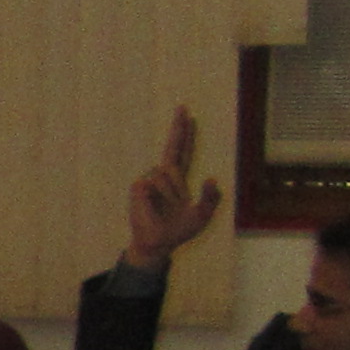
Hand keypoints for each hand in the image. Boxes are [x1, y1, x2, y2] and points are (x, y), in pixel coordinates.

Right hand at [124, 103, 223, 270]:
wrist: (158, 243)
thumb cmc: (178, 231)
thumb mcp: (202, 217)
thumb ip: (211, 198)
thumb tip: (211, 177)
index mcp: (179, 181)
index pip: (184, 153)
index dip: (186, 136)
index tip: (189, 116)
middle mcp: (163, 176)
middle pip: (172, 147)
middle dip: (178, 127)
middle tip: (183, 106)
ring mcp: (149, 180)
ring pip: (167, 172)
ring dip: (172, 191)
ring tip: (168, 207)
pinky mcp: (138, 187)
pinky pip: (152, 182)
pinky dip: (157, 194)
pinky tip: (154, 206)